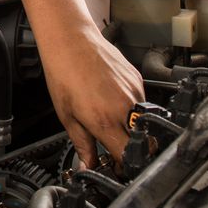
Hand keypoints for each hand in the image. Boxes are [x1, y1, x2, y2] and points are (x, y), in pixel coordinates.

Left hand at [35, 23, 143, 165]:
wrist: (70, 40)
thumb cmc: (63, 73)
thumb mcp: (67, 116)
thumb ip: (82, 145)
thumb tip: (89, 166)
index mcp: (105, 120)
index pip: (127, 156)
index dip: (123, 167)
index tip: (116, 167)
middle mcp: (125, 107)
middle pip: (143, 142)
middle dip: (132, 151)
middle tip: (116, 148)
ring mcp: (134, 92)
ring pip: (143, 122)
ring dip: (131, 128)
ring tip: (111, 119)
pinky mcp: (138, 79)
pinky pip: (141, 102)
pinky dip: (130, 108)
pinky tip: (112, 100)